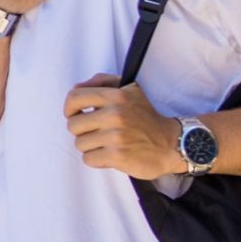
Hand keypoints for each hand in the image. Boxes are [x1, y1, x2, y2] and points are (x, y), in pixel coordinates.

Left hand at [64, 74, 183, 178]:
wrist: (171, 143)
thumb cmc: (146, 116)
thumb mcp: (130, 90)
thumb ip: (102, 82)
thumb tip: (76, 88)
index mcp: (115, 96)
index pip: (74, 98)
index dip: (69, 108)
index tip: (75, 115)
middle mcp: (115, 115)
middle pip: (73, 125)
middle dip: (81, 131)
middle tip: (95, 132)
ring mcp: (116, 137)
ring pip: (79, 144)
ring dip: (89, 146)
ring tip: (105, 143)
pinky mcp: (117, 156)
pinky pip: (88, 159)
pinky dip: (96, 159)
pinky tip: (109, 154)